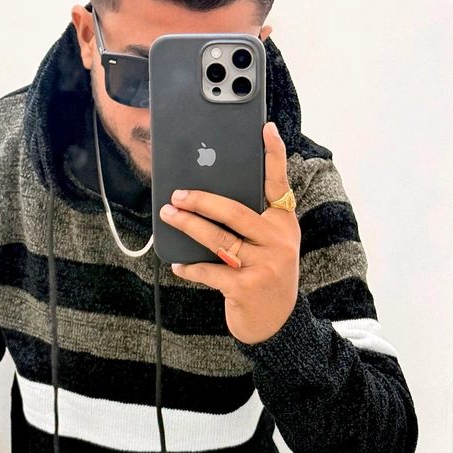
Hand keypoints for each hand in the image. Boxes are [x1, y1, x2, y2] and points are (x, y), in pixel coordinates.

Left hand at [159, 122, 299, 343]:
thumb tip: (208, 199)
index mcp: (284, 223)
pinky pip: (210, 270)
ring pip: (217, 238)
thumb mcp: (270, 246)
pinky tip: (178, 264)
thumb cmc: (267, 276)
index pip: (279, 183)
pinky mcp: (246, 287)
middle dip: (201, 200)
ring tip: (168, 215)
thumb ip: (251, 223)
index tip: (264, 128)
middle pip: (234, 211)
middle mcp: (279, 240)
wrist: (278, 324)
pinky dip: (191, 267)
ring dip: (188, 225)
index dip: (273, 155)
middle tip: (177, 194)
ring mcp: (265, 264)